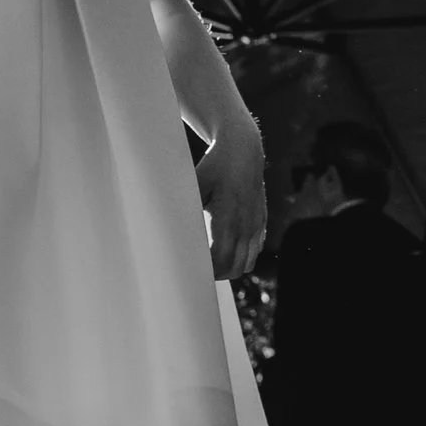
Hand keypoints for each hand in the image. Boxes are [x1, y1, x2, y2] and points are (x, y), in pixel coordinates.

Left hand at [199, 119, 267, 278]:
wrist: (244, 150)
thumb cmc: (214, 167)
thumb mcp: (194, 184)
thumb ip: (184, 208)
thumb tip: (163, 228)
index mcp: (228, 218)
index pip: (220, 260)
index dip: (206, 272)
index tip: (190, 271)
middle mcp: (246, 224)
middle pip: (235, 267)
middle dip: (216, 275)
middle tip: (196, 271)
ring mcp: (257, 224)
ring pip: (248, 263)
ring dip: (230, 268)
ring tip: (210, 265)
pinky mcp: (262, 221)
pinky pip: (256, 250)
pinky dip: (242, 258)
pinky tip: (226, 251)